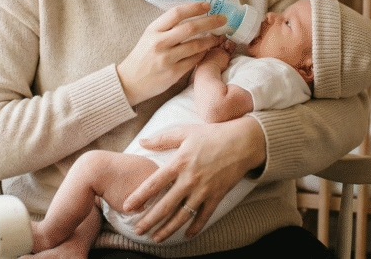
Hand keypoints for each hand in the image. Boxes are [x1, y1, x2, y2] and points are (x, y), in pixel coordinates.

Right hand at [117, 1, 226, 105]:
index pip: (176, 13)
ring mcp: (167, 59)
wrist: (130, 82)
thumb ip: (166, 28)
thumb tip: (191, 16)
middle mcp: (159, 43)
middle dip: (210, 22)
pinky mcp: (173, 73)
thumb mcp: (149, 37)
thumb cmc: (142, 57)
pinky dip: (203, 53)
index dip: (194, 8)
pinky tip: (208, 50)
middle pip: (190, 28)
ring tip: (219, 36)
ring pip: (196, 45)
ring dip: (211, 39)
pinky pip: (194, 60)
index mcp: (153, 30)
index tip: (207, 5)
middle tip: (222, 19)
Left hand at [122, 117, 266, 241]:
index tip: (127, 207)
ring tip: (156, 238)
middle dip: (149, 220)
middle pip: (165, 205)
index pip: (154, 183)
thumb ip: (161, 139)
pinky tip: (186, 235)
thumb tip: (142, 142)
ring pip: (182, 216)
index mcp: (179, 162)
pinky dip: (195, 227)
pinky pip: (204, 216)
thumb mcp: (184, 132)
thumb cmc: (211, 134)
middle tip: (137, 230)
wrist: (242, 142)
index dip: (138, 196)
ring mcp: (204, 190)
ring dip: (168, 229)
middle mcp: (189, 179)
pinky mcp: (217, 196)